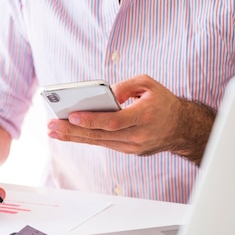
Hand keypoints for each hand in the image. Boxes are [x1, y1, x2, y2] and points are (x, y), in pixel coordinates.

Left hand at [46, 74, 215, 164]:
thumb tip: (104, 94)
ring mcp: (134, 146)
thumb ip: (125, 85)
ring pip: (100, 142)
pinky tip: (70, 133)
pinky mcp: (130, 150)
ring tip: (53, 131)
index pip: (113, 121)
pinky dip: (87, 138)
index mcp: (144, 116)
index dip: (91, 120)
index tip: (71, 116)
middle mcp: (138, 135)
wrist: (182, 127)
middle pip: (101, 135)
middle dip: (73, 131)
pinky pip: (105, 143)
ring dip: (75, 137)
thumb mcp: (147, 84)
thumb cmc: (162, 102)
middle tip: (51, 126)